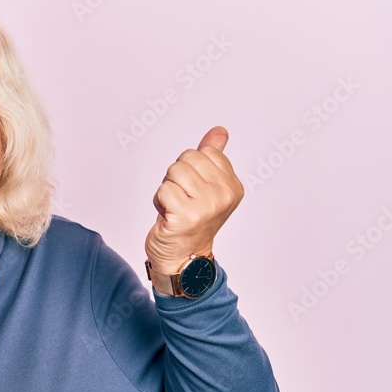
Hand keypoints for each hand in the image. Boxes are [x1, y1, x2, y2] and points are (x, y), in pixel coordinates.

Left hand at [145, 126, 243, 274]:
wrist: (184, 260)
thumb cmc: (191, 222)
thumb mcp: (207, 187)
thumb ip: (213, 157)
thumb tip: (219, 131)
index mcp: (233, 185)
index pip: (204, 152)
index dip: (190, 169)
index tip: (193, 191)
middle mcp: (224, 195)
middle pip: (187, 159)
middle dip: (176, 178)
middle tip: (181, 201)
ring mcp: (207, 206)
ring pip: (173, 172)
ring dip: (166, 190)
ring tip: (174, 208)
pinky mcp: (186, 215)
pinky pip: (163, 190)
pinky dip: (159, 202)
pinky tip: (168, 217)